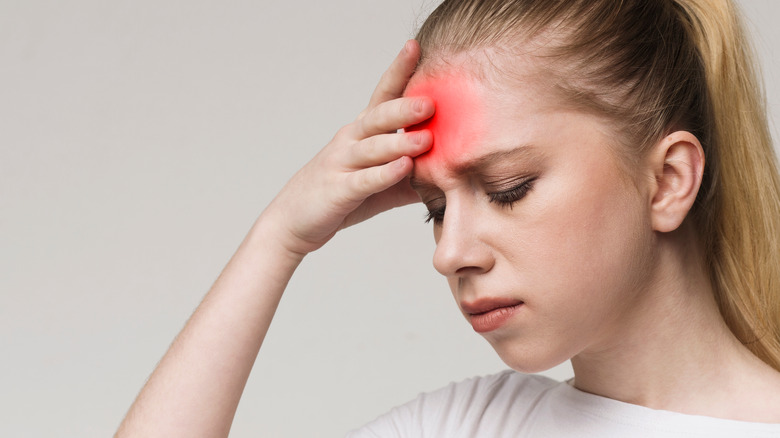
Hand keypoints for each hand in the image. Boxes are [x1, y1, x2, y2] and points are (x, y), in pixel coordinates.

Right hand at [264, 40, 433, 255]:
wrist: (294, 221)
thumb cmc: (342, 196)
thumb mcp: (382, 182)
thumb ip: (414, 174)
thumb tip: (455, 169)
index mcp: (362, 132)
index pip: (382, 95)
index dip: (398, 71)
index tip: (415, 46)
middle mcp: (350, 140)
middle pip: (378, 117)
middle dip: (404, 107)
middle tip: (432, 102)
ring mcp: (341, 164)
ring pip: (371, 147)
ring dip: (399, 142)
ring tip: (426, 138)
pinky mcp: (338, 190)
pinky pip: (363, 181)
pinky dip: (384, 174)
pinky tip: (403, 168)